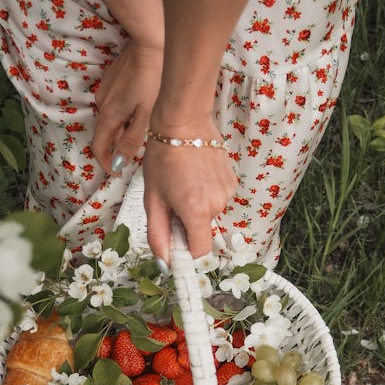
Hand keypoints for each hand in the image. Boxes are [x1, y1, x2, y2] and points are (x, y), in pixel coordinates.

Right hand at [92, 41, 162, 173]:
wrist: (151, 41)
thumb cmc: (154, 78)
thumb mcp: (146, 116)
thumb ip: (130, 141)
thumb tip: (117, 163)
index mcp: (109, 115)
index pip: (98, 148)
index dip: (106, 164)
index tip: (118, 172)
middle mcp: (101, 103)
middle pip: (106, 133)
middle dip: (118, 146)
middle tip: (138, 150)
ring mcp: (105, 89)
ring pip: (111, 118)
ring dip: (123, 127)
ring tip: (144, 125)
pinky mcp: (111, 78)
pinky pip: (115, 103)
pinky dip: (125, 111)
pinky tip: (142, 104)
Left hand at [143, 114, 236, 262]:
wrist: (184, 122)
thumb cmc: (163, 156)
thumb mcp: (153, 198)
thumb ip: (158, 234)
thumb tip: (164, 263)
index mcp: (196, 211)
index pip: (199, 252)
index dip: (185, 252)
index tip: (174, 245)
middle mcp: (216, 204)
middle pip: (201, 231)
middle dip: (185, 223)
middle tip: (170, 200)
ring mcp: (227, 192)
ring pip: (208, 214)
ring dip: (194, 207)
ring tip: (181, 183)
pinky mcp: (231, 181)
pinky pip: (215, 198)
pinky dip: (204, 194)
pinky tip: (194, 175)